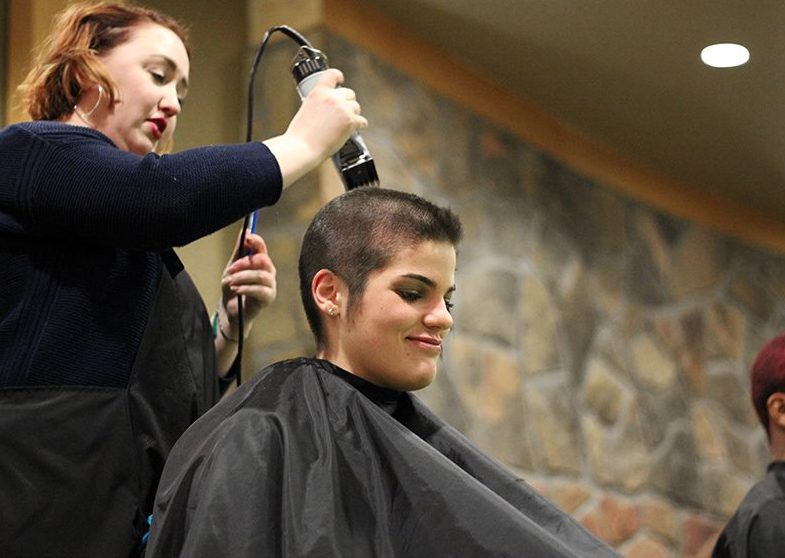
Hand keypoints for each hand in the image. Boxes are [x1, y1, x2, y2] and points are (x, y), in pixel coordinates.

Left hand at [220, 230, 276, 334]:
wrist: (231, 310)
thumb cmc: (233, 288)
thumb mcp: (232, 268)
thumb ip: (239, 251)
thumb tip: (245, 231)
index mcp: (261, 263)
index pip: (262, 248)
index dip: (257, 241)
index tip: (247, 237)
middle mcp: (269, 272)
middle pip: (263, 260)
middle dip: (244, 263)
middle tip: (230, 270)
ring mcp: (271, 285)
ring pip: (260, 275)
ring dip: (242, 277)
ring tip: (229, 282)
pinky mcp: (269, 298)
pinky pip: (259, 290)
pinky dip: (245, 288)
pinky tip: (235, 289)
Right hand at [263, 69, 368, 187]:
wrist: (303, 148)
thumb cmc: (300, 135)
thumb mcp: (305, 109)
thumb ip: (318, 104)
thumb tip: (328, 109)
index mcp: (318, 92)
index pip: (332, 75)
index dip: (338, 76)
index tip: (341, 80)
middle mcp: (332, 98)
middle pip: (349, 93)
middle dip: (347, 103)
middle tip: (343, 113)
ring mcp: (343, 109)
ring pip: (356, 107)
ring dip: (353, 114)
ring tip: (345, 124)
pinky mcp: (350, 122)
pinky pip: (362, 121)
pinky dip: (359, 126)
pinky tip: (354, 130)